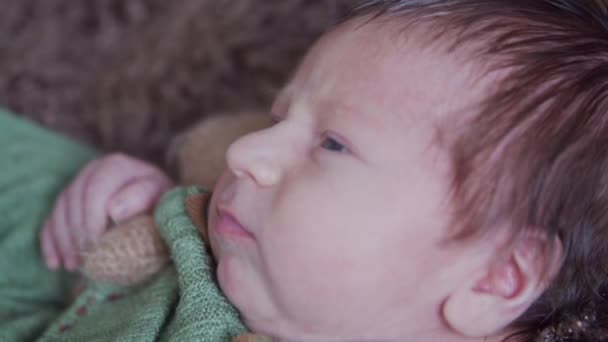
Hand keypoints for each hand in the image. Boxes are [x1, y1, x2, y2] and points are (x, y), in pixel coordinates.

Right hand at [40, 153, 173, 270]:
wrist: (156, 208)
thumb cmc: (161, 206)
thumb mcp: (161, 200)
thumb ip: (142, 199)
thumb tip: (113, 210)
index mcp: (118, 166)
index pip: (95, 187)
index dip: (91, 217)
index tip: (97, 244)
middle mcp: (94, 169)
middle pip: (74, 198)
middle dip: (77, 232)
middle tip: (86, 258)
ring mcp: (78, 184)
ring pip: (60, 209)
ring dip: (64, 240)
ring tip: (74, 266)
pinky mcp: (68, 202)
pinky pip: (51, 220)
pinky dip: (51, 243)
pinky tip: (56, 264)